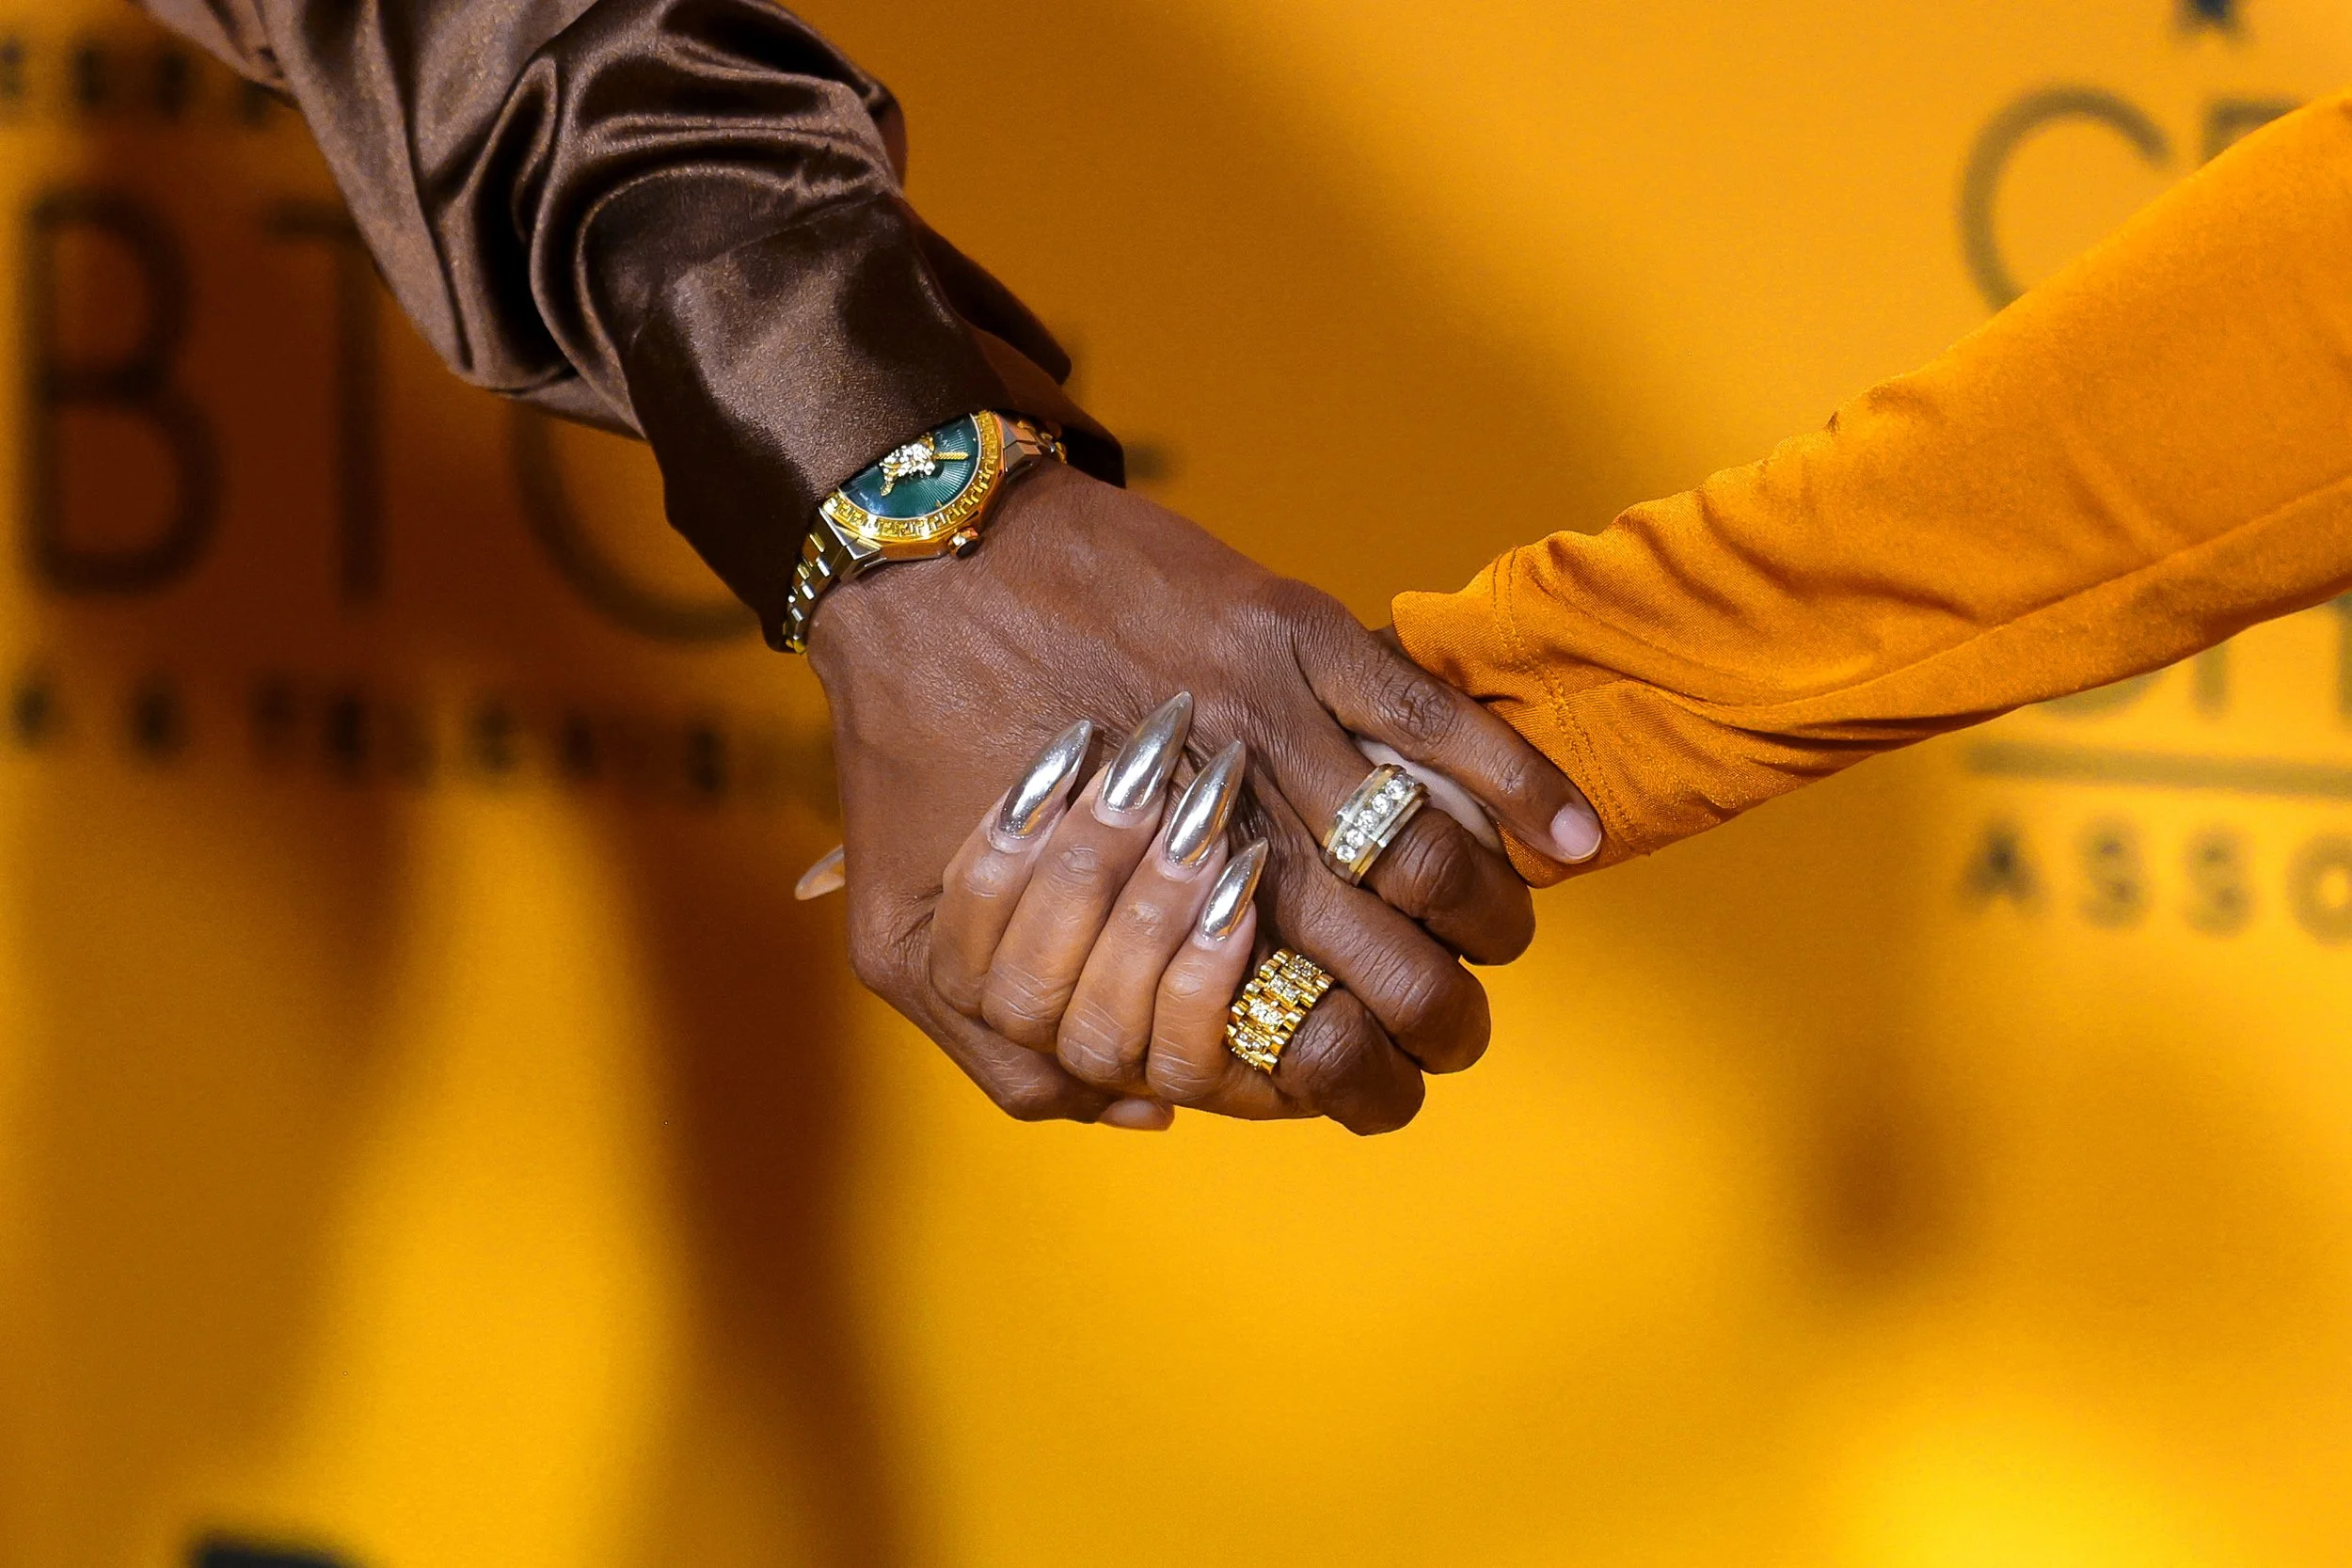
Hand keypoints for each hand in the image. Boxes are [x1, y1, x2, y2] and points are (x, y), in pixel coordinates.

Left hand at [809, 466, 1599, 1132]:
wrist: (922, 557)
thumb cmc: (911, 755)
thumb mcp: (905, 938)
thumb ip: (1007, 1049)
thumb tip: (1145, 1106)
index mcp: (1142, 914)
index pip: (1298, 1045)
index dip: (1359, 1090)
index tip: (1379, 1092)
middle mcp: (1223, 833)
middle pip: (1392, 968)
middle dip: (1441, 1023)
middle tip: (1449, 1033)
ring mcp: (1276, 727)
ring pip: (1434, 855)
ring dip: (1488, 921)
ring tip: (1494, 940)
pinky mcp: (1300, 633)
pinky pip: (1440, 723)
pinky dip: (1525, 786)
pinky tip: (1575, 840)